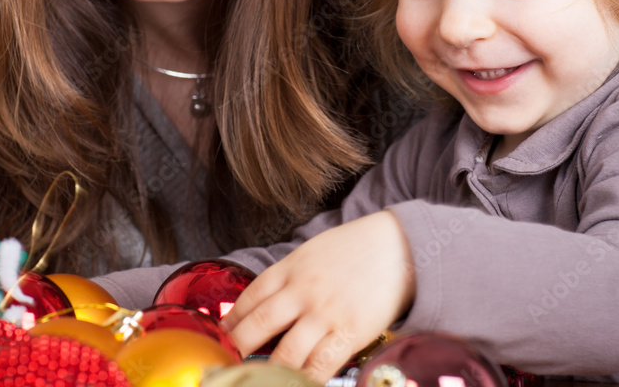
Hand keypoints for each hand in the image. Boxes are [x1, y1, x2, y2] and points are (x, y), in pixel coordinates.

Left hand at [222, 211, 415, 381]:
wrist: (399, 245)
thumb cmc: (355, 248)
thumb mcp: (312, 252)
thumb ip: (288, 277)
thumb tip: (265, 305)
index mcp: (290, 269)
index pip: (249, 299)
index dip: (230, 322)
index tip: (219, 338)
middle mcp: (302, 292)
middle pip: (257, 328)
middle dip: (237, 350)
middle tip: (226, 365)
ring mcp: (325, 314)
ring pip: (284, 355)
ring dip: (267, 372)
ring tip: (257, 379)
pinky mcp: (349, 333)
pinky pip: (320, 366)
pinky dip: (304, 381)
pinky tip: (294, 385)